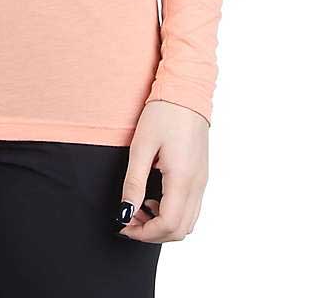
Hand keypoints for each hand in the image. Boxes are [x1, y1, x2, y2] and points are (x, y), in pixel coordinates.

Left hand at [117, 100, 208, 242]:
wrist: (185, 91)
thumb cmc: (163, 114)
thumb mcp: (141, 147)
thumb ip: (134, 183)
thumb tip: (125, 212)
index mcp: (182, 179)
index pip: (167, 225)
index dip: (144, 233)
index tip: (123, 225)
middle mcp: (198, 185)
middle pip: (180, 230)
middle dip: (152, 233)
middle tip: (128, 219)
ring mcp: (202, 181)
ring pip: (188, 222)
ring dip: (163, 225)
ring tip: (138, 208)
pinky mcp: (201, 175)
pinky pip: (191, 208)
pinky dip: (173, 214)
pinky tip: (154, 198)